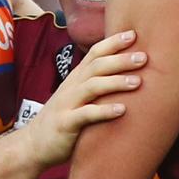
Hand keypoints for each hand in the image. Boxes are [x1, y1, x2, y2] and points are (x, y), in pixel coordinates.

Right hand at [25, 30, 145, 168]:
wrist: (34, 144)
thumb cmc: (64, 118)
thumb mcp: (78, 96)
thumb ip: (95, 83)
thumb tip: (126, 73)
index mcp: (76, 78)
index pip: (94, 53)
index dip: (112, 42)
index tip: (133, 34)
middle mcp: (72, 86)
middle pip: (96, 66)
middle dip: (120, 60)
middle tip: (144, 57)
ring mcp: (67, 104)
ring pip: (92, 87)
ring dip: (115, 82)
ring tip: (138, 82)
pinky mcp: (66, 124)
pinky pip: (86, 115)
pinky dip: (104, 111)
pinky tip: (122, 110)